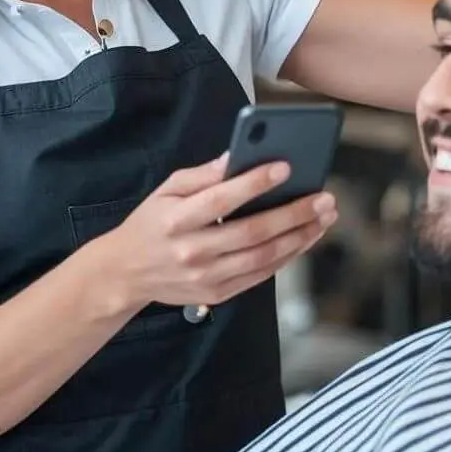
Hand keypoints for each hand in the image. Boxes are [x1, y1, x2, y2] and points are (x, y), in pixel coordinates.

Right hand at [89, 153, 337, 312]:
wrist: (126, 273)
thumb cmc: (151, 223)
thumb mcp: (166, 190)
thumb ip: (202, 175)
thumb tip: (237, 158)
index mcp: (176, 220)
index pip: (220, 200)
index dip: (254, 183)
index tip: (284, 167)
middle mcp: (192, 251)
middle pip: (252, 233)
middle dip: (293, 214)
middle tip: (324, 198)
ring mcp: (206, 277)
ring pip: (264, 257)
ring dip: (300, 237)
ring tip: (324, 217)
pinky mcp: (217, 293)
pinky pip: (261, 275)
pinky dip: (287, 256)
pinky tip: (304, 238)